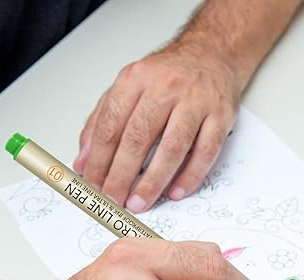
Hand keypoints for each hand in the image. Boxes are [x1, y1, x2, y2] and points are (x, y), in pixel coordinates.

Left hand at [74, 40, 241, 212]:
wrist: (212, 54)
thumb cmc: (169, 76)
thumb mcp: (129, 88)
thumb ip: (102, 121)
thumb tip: (84, 161)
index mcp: (136, 79)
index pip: (111, 125)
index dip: (99, 159)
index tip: (94, 183)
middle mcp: (165, 88)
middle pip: (138, 137)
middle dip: (122, 174)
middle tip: (114, 198)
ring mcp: (195, 102)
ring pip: (172, 147)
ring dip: (154, 181)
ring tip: (140, 202)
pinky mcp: (220, 117)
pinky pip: (205, 152)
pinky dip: (190, 176)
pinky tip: (176, 192)